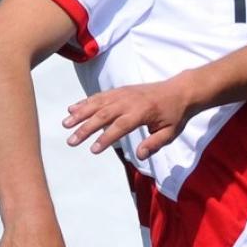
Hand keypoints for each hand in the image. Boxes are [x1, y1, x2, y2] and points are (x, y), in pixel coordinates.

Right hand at [63, 76, 194, 159]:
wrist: (180, 90)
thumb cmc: (175, 114)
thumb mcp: (171, 132)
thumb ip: (154, 144)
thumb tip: (140, 156)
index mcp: (143, 112)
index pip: (120, 126)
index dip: (106, 138)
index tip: (93, 149)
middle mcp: (130, 101)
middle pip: (104, 115)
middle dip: (86, 128)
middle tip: (71, 141)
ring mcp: (124, 94)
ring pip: (98, 103)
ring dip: (80, 113)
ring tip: (66, 124)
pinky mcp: (120, 91)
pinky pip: (100, 96)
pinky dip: (85, 101)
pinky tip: (72, 109)